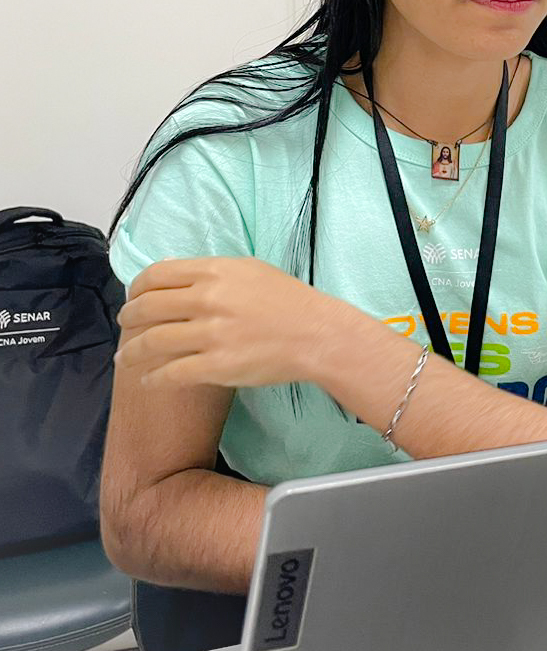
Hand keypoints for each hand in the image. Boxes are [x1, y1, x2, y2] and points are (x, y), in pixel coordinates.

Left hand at [115, 256, 346, 388]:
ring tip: (126, 357)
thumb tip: (172, 276)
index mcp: (216, 271)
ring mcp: (211, 334)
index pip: (157, 275)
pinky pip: (170, 373)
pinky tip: (149, 380)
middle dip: (128, 319)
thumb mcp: (251, 270)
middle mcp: (208, 299)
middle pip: (147, 307)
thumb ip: (212, 272)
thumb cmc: (288, 300)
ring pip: (152, 342)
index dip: (137, 288)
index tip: (134, 298)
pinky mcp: (216, 366)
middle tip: (125, 326)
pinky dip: (152, 378)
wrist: (317, 334)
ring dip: (132, 352)